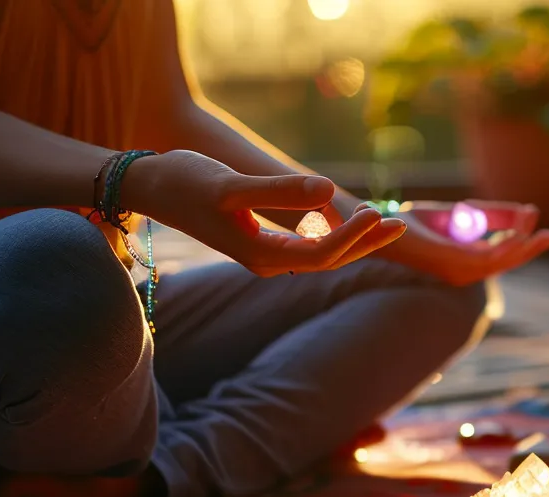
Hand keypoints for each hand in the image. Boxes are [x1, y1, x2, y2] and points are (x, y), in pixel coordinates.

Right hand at [124, 150, 403, 275]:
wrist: (150, 185)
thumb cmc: (186, 182)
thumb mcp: (232, 185)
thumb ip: (280, 191)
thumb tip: (328, 190)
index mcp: (261, 256)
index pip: (322, 255)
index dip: (353, 238)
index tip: (375, 213)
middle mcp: (266, 262)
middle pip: (327, 260)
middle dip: (365, 243)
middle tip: (398, 222)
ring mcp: (263, 255)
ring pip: (319, 253)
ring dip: (352, 239)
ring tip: (382, 220)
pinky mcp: (260, 241)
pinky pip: (306, 244)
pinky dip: (331, 232)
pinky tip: (343, 217)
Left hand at [382, 200, 548, 285]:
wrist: (384, 225)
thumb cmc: (415, 222)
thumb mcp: (460, 213)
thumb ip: (489, 214)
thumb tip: (525, 211)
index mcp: (467, 263)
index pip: (502, 255)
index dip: (521, 237)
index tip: (532, 213)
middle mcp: (465, 273)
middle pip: (507, 263)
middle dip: (530, 249)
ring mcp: (460, 271)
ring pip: (502, 262)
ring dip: (523, 246)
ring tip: (541, 232)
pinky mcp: (453, 264)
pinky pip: (487, 258)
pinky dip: (506, 248)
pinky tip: (520, 237)